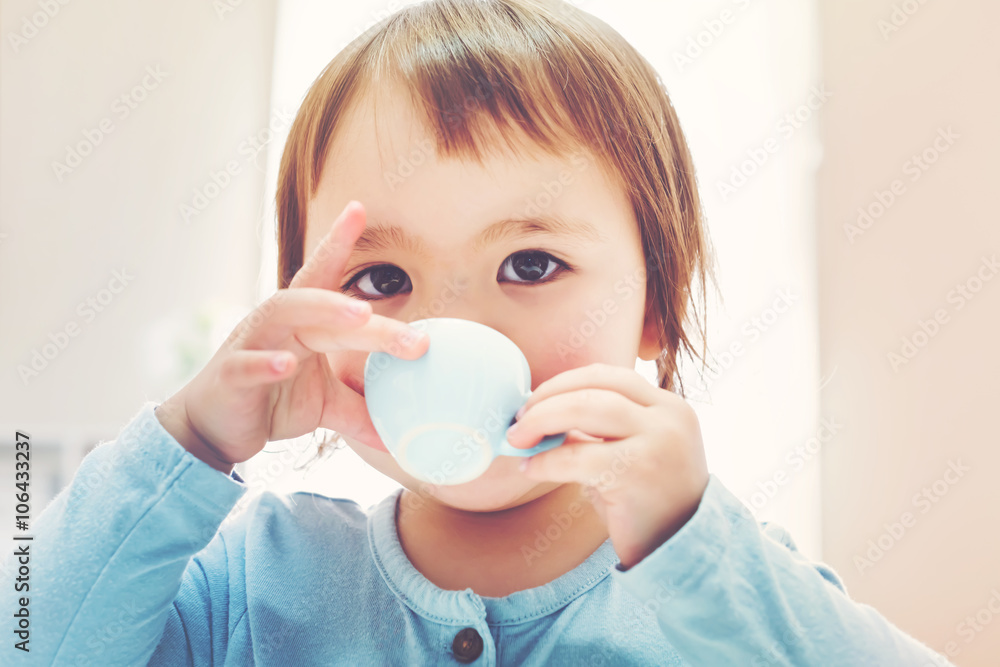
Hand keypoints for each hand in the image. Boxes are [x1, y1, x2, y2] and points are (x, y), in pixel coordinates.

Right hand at [156, 201, 428, 472]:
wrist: (213, 431)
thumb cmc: (269, 400)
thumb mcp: (323, 404)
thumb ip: (360, 406)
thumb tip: (400, 431)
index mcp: (301, 321)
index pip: (322, 275)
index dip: (338, 242)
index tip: (358, 209)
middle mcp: (276, 322)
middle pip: (320, 301)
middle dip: (364, 311)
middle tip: (412, 333)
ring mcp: (250, 344)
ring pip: (283, 314)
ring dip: (322, 310)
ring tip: (359, 316)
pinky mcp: (230, 377)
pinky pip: (247, 365)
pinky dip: (266, 363)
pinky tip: (286, 364)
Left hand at [506, 362, 709, 569]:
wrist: (680, 553)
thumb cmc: (646, 504)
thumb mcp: (630, 454)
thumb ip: (598, 430)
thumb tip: (539, 411)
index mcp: (668, 407)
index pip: (609, 376)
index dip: (565, 383)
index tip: (535, 400)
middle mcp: (668, 418)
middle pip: (594, 386)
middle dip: (547, 398)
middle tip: (518, 420)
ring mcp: (657, 442)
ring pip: (586, 408)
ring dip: (542, 419)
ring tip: (518, 439)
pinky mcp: (637, 474)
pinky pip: (578, 457)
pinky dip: (546, 460)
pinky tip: (531, 469)